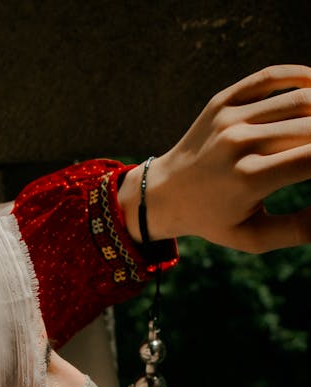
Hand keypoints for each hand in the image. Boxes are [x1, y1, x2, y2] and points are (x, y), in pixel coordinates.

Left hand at [124, 65, 310, 252]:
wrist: (163, 193)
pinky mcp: (223, 100)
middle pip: (310, 126)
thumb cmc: (214, 220)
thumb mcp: (254, 237)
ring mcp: (229, 117)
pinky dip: (303, 77)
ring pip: (299, 98)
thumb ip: (300, 229)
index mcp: (248, 179)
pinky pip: (272, 77)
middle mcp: (239, 143)